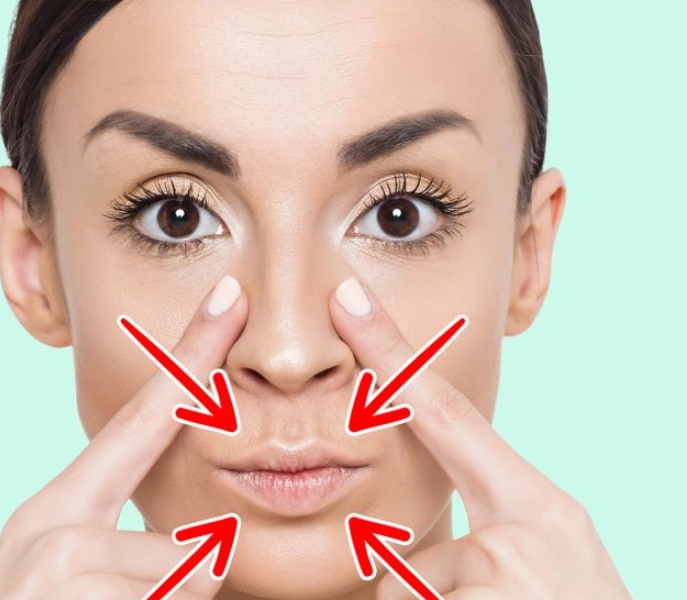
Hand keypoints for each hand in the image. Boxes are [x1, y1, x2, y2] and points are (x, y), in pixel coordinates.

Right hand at [0, 276, 247, 599]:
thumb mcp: (75, 580)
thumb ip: (129, 545)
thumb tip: (211, 546)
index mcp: (56, 515)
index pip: (142, 418)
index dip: (193, 357)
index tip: (234, 299)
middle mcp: (53, 531)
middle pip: (198, 549)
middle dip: (183, 592)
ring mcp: (62, 572)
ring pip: (194, 583)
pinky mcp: (76, 595)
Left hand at [330, 277, 631, 599]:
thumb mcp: (541, 562)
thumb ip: (485, 530)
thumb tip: (398, 541)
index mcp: (540, 502)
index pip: (447, 411)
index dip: (390, 354)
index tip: (347, 303)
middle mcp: (528, 525)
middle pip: (406, 517)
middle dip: (397, 554)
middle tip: (450, 576)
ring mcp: (508, 569)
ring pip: (401, 586)